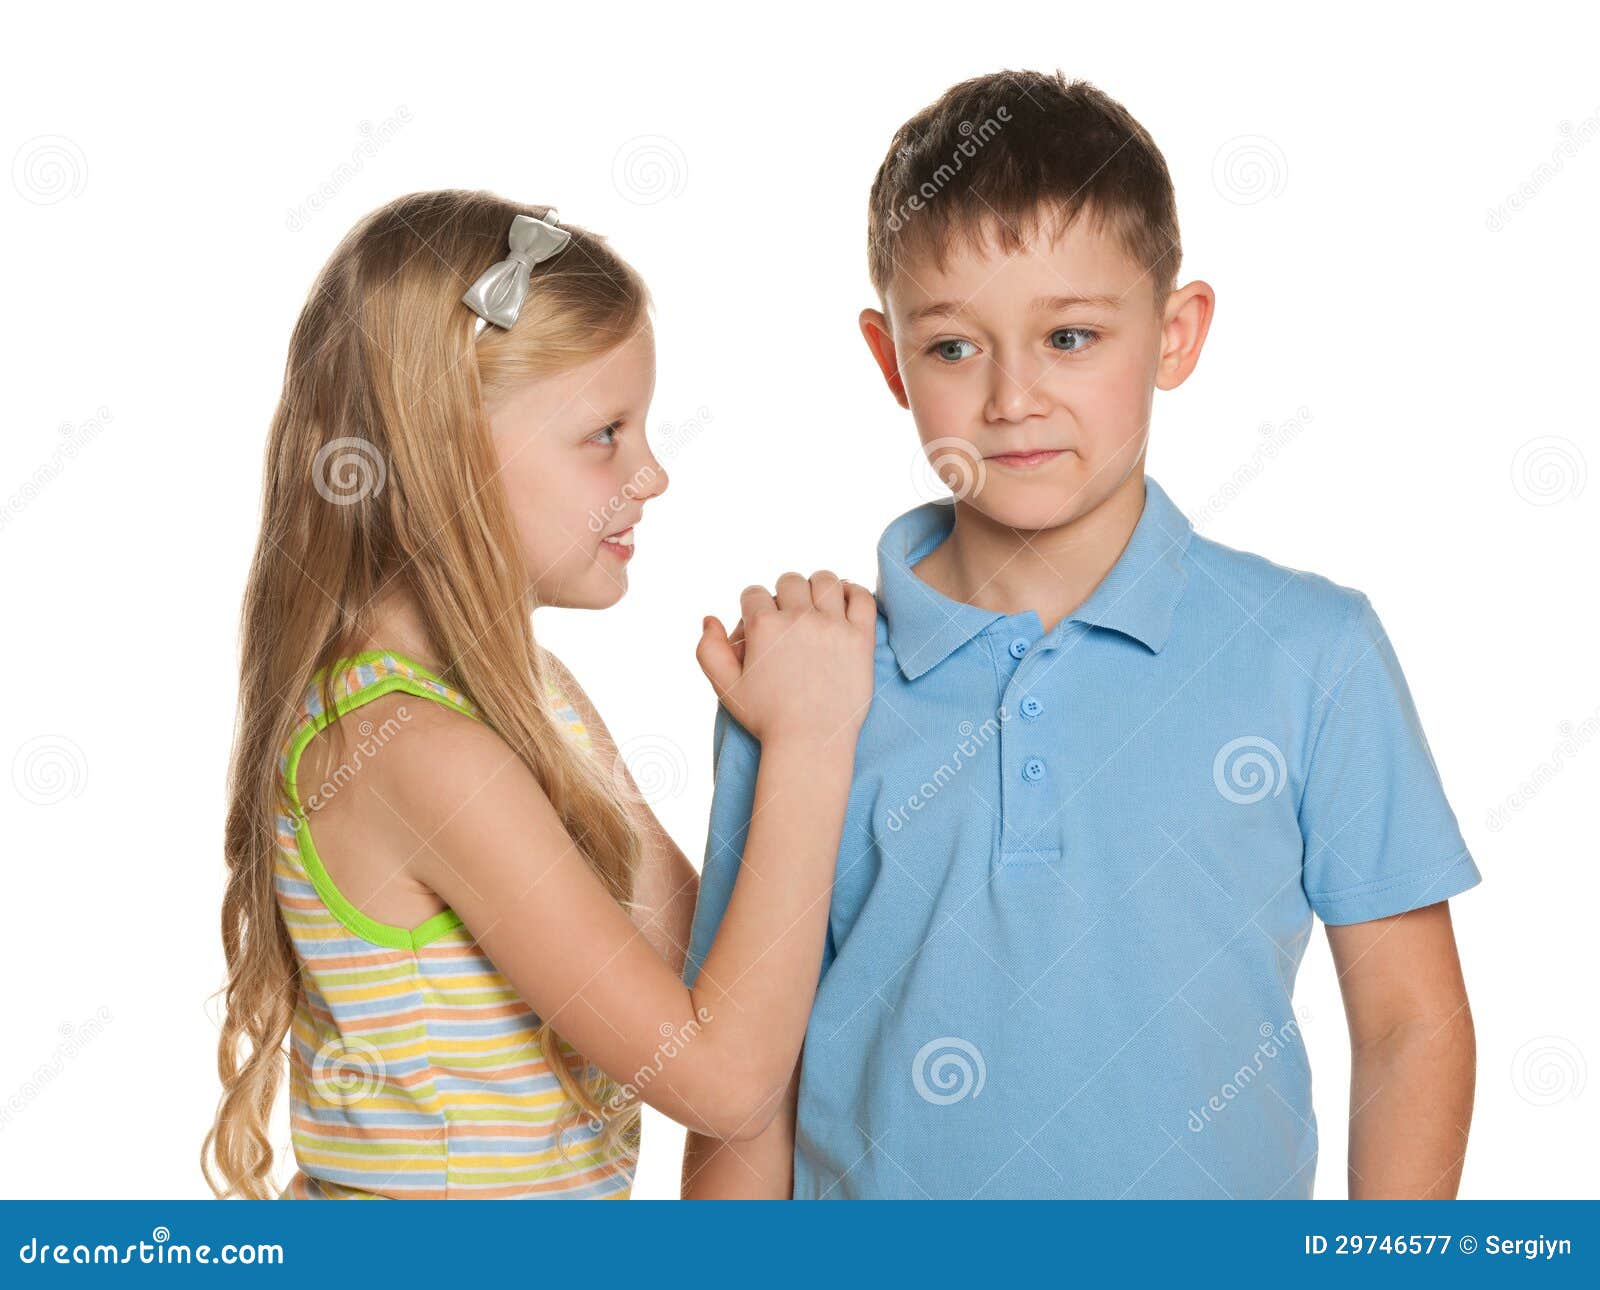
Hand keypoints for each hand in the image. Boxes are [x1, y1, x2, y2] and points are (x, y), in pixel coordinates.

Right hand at [696, 571, 875, 745]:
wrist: (810, 744)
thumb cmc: (767, 719)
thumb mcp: (726, 688)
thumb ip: (708, 650)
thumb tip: (709, 618)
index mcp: (764, 627)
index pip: (753, 593)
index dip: (752, 608)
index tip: (760, 626)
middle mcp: (798, 619)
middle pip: (790, 581)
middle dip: (783, 596)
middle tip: (788, 618)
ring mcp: (832, 626)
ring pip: (825, 580)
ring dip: (817, 588)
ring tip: (816, 607)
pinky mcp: (860, 638)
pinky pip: (861, 598)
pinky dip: (853, 592)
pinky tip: (844, 603)